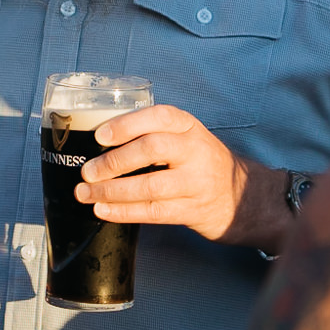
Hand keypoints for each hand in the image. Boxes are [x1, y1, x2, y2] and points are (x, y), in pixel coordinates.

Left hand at [77, 104, 289, 249]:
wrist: (243, 197)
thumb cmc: (202, 164)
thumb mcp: (186, 139)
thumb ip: (154, 136)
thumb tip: (100, 145)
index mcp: (190, 127)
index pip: (159, 117)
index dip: (128, 124)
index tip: (100, 135)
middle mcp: (196, 151)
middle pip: (153, 149)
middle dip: (115, 160)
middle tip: (88, 170)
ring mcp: (196, 182)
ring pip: (150, 186)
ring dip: (113, 191)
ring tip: (86, 193)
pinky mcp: (193, 210)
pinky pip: (154, 212)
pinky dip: (124, 212)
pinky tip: (104, 210)